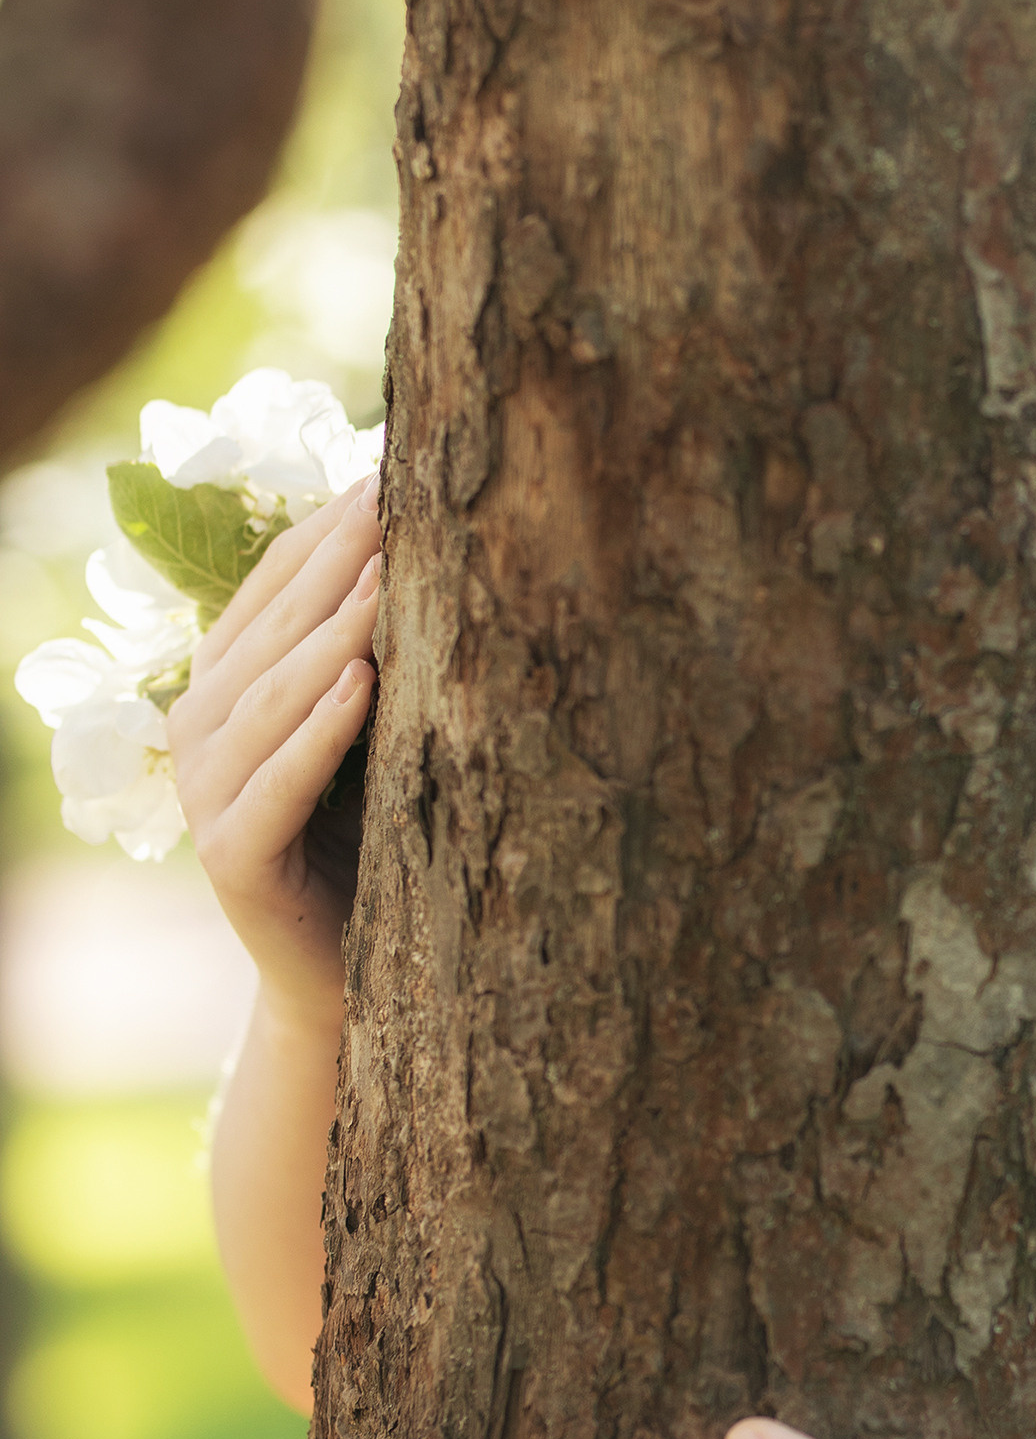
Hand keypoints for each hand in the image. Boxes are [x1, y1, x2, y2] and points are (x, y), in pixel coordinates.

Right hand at [167, 476, 380, 1029]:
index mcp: (226, 685)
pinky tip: (363, 683)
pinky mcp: (233, 859)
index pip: (274, 586)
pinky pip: (278, 784)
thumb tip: (432, 538)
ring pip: (271, 698)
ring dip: (330, 633)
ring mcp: (205, 794)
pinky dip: (319, 733)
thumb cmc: (373, 837)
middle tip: (393, 493)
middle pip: (273, 631)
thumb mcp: (378, 731)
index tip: (389, 463)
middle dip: (335, 560)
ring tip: (385, 577)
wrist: (347, 974)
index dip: (327, 528)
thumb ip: (373, 649)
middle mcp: (199, 729)